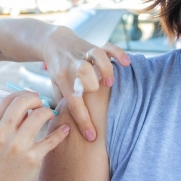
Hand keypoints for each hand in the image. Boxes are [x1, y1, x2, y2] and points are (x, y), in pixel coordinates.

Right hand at [0, 92, 70, 180]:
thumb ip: (5, 124)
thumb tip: (27, 107)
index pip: (9, 99)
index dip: (24, 94)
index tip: (33, 100)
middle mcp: (2, 134)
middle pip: (23, 101)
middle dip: (37, 100)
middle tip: (43, 106)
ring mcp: (17, 146)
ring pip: (40, 115)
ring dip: (49, 113)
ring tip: (51, 117)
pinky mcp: (32, 158)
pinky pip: (51, 139)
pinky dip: (61, 132)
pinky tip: (65, 131)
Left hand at [43, 27, 129, 141]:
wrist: (54, 43)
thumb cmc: (59, 73)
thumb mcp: (57, 89)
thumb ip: (65, 104)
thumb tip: (72, 129)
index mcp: (63, 79)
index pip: (73, 102)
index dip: (83, 121)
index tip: (92, 136)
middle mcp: (73, 66)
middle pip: (83, 72)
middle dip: (92, 85)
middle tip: (97, 94)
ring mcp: (84, 54)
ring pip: (96, 56)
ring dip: (105, 69)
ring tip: (110, 83)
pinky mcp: (94, 46)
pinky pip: (108, 47)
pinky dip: (118, 54)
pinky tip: (126, 64)